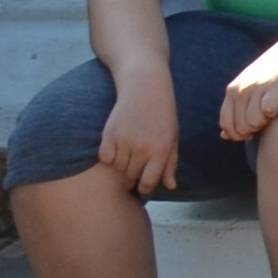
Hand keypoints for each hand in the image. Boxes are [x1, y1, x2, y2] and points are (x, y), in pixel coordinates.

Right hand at [97, 82, 183, 196]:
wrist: (145, 89)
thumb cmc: (163, 115)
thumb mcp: (172, 138)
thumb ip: (170, 164)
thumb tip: (171, 186)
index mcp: (161, 150)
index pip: (149, 182)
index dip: (144, 189)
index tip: (142, 189)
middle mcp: (143, 148)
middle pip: (131, 176)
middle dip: (133, 177)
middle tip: (135, 168)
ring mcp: (125, 141)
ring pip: (117, 169)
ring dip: (121, 166)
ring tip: (128, 155)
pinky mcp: (109, 134)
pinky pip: (105, 158)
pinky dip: (108, 157)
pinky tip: (116, 148)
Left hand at [215, 30, 277, 143]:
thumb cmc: (271, 72)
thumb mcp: (247, 88)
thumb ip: (234, 110)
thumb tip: (224, 136)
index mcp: (231, 90)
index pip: (225, 123)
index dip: (237, 134)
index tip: (249, 133)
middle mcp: (240, 89)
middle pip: (241, 126)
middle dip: (253, 130)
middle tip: (263, 121)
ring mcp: (256, 87)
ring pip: (254, 122)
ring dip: (265, 123)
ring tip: (271, 114)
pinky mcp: (274, 86)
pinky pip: (268, 111)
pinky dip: (274, 113)